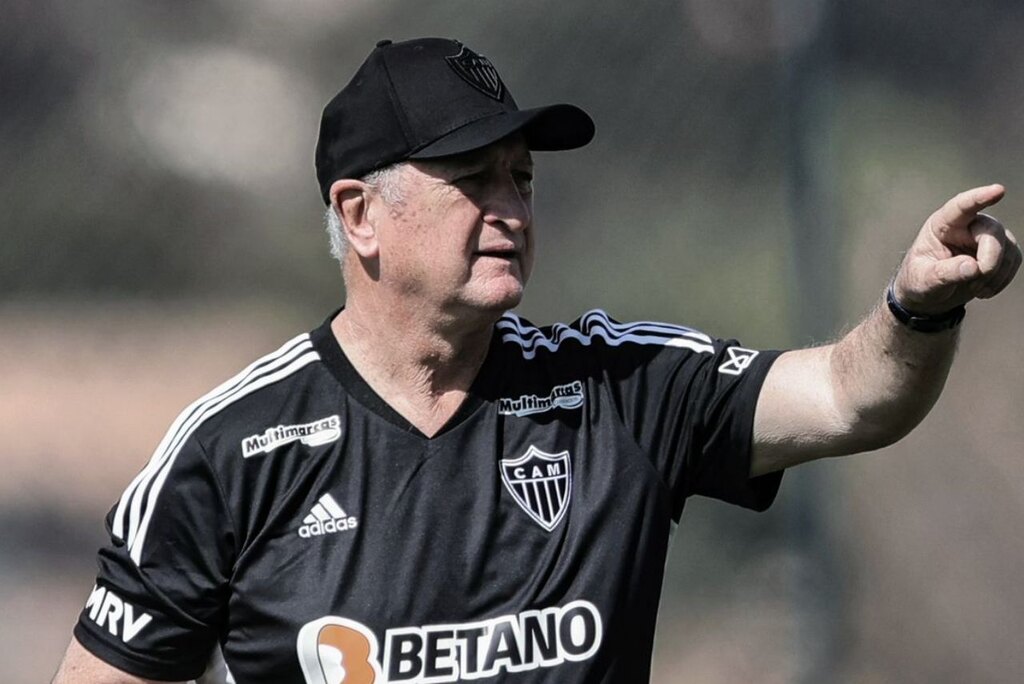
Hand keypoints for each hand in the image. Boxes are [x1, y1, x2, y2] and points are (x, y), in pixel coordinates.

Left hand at [893, 184, 1021, 313]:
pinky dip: (1003, 278)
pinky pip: (1014, 259)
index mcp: (942, 225)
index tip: (998, 190)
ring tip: (974, 290)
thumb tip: (974, 267)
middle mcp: (967, 225)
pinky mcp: (1000, 251)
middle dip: (991, 259)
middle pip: (992, 230)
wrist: (928, 295)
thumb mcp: (923, 280)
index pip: (962, 206)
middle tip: (977, 284)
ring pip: (1008, 246)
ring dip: (996, 274)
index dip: (979, 198)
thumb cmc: (919, 281)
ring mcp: (986, 236)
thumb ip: (945, 273)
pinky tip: (984, 291)